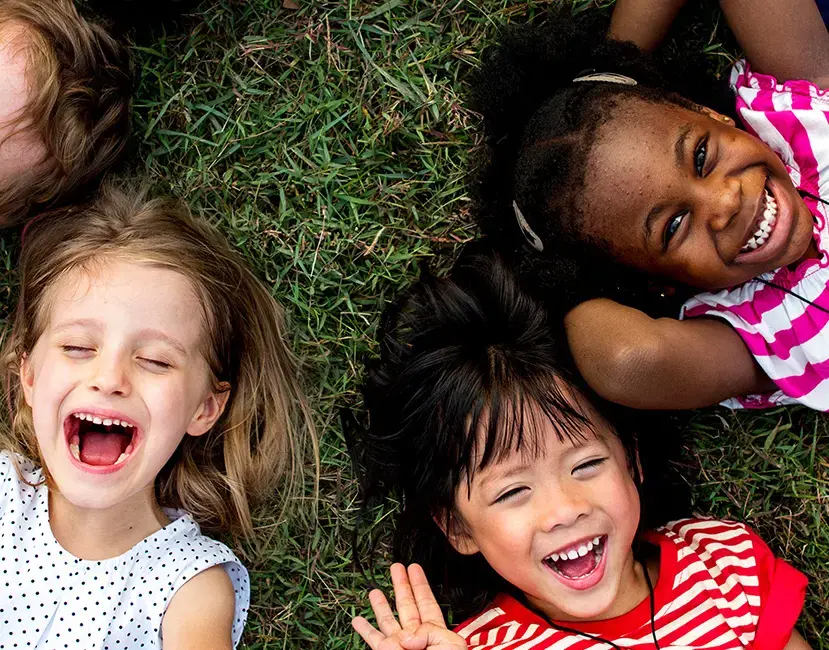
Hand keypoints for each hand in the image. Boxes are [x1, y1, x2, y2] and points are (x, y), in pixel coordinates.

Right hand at [352, 563, 466, 649]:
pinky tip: (357, 620)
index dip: (420, 584)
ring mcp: (401, 647)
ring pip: (388, 621)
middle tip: (395, 567)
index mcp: (436, 632)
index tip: (414, 568)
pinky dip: (364, 630)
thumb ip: (430, 632)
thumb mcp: (450, 646)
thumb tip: (405, 635)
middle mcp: (416, 638)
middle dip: (400, 585)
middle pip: (406, 605)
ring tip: (374, 591)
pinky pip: (374, 641)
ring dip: (380, 605)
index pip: (426, 602)